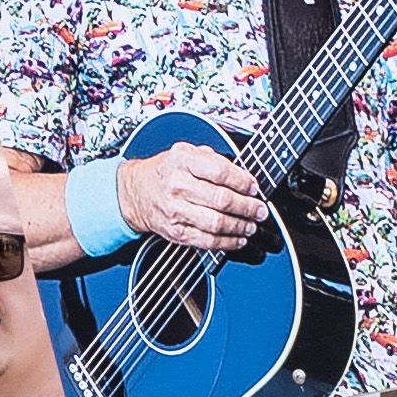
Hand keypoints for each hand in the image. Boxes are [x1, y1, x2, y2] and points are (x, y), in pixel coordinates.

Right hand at [115, 142, 264, 255]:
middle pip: (221, 199)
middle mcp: (178, 186)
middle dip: (247, 207)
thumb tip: (243, 174)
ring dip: (240, 226)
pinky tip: (238, 239)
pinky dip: (226, 243)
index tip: (254, 187)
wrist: (135, 192)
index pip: (220, 172)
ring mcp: (176, 211)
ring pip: (216, 223)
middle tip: (260, 210)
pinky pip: (206, 241)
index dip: (243, 181)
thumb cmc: (164, 171)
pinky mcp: (176, 231)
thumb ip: (212, 159)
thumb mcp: (185, 153)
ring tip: (252, 225)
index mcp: (183, 161)